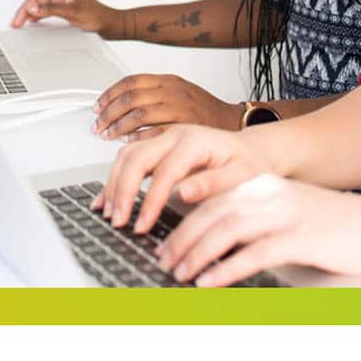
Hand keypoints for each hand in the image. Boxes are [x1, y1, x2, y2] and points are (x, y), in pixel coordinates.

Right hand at [8, 0, 122, 36]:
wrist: (114, 25)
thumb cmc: (99, 18)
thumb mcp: (73, 14)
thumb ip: (52, 10)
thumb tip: (34, 7)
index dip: (25, 8)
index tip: (18, 20)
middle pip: (37, 0)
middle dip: (24, 10)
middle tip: (15, 23)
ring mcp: (65, 3)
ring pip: (41, 5)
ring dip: (30, 13)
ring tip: (20, 23)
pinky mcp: (68, 11)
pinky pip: (48, 10)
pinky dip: (38, 16)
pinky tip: (35, 22)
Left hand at [91, 74, 238, 140]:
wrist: (232, 122)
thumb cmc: (203, 111)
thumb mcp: (178, 92)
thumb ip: (153, 95)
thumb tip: (120, 104)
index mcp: (169, 81)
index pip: (132, 81)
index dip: (110, 93)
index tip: (98, 106)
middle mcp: (173, 92)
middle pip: (132, 97)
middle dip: (110, 112)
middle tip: (98, 125)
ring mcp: (180, 108)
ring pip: (140, 112)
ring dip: (119, 125)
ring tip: (109, 135)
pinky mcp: (185, 127)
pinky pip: (156, 131)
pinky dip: (138, 136)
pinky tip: (128, 142)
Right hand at [91, 124, 273, 233]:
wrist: (253, 150)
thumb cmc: (248, 164)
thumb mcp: (241, 176)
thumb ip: (212, 184)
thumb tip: (183, 192)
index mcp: (196, 141)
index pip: (165, 171)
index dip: (150, 200)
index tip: (142, 224)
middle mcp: (175, 135)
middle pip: (137, 157)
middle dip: (123, 190)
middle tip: (118, 220)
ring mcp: (164, 139)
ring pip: (127, 155)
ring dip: (114, 184)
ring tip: (110, 213)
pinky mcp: (157, 147)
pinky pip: (128, 158)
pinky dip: (115, 179)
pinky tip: (106, 198)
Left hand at [156, 175, 360, 286]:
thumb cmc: (339, 228)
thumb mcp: (294, 214)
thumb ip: (261, 221)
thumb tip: (223, 241)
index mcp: (267, 187)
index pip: (214, 199)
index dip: (185, 221)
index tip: (166, 242)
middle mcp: (272, 195)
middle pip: (213, 212)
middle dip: (182, 238)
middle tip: (164, 259)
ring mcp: (286, 215)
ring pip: (227, 230)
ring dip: (197, 253)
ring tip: (180, 272)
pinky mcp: (301, 239)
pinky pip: (253, 254)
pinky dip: (226, 269)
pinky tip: (209, 282)